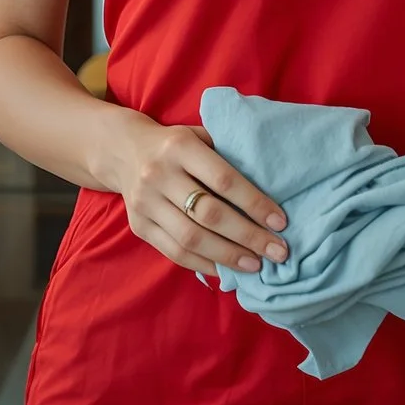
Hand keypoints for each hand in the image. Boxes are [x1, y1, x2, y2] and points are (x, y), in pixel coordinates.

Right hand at [102, 114, 290, 276]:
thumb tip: (272, 189)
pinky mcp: (138, 226)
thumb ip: (229, 155)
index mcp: (180, 147)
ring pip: (191, 238)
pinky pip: (174, 252)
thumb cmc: (176, 145)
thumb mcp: (200, 135)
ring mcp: (145, 203)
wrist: (123, 151)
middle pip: (210, 214)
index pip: (224, 180)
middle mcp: (159, 175)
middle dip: (248, 236)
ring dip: (228, 255)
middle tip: (277, 252)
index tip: (281, 222)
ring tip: (256, 265)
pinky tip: (226, 269)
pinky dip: (203, 263)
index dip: (254, 204)